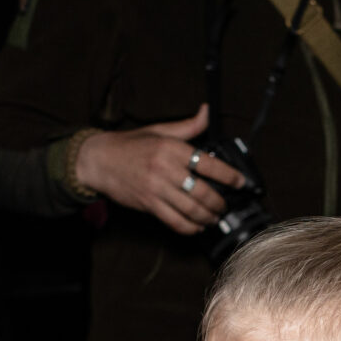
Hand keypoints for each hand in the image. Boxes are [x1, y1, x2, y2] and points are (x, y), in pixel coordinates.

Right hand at [69, 105, 245, 234]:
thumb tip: (206, 113)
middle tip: (225, 205)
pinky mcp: (149, 204)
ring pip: (191, 210)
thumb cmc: (130, 145)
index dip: (229, 175)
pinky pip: (175, 222)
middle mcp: (165, 169)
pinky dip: (190, 227)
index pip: (208, 163)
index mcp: (171, 148)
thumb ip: (187, 126)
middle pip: (202, 192)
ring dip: (208, 217)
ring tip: (215, 217)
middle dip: (219, 202)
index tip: (240, 182)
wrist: (99, 160)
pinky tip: (197, 226)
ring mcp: (156, 189)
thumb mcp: (159, 130)